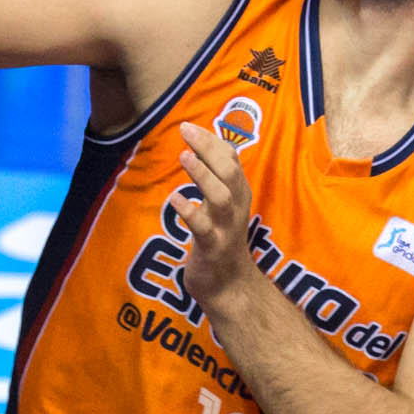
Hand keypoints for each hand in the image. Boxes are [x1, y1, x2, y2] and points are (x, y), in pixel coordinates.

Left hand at [175, 122, 269, 320]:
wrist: (229, 287)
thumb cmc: (220, 239)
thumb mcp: (222, 206)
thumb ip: (215, 179)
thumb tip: (200, 146)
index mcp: (239, 194)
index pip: (231, 159)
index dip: (212, 140)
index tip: (190, 126)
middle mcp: (236, 207)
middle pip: (229, 172)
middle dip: (208, 148)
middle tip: (185, 129)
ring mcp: (226, 228)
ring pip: (221, 197)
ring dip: (203, 175)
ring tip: (184, 156)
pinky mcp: (212, 248)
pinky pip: (202, 228)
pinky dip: (189, 211)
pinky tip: (174, 198)